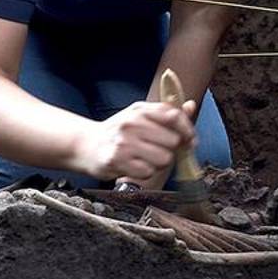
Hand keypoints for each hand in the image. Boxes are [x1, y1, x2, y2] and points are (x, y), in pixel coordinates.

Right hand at [77, 100, 196, 181]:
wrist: (86, 145)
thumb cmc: (118, 132)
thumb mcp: (140, 116)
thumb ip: (166, 113)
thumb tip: (191, 106)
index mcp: (140, 110)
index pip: (174, 116)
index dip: (187, 130)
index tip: (190, 140)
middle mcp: (132, 123)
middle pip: (173, 141)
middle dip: (169, 149)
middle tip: (155, 149)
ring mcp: (124, 142)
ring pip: (164, 159)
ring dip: (158, 163)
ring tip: (143, 158)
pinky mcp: (118, 161)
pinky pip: (148, 172)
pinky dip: (144, 172)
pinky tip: (134, 166)